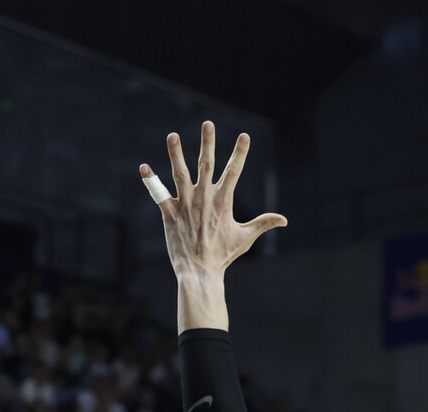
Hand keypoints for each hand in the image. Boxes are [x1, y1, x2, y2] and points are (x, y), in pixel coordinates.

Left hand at [145, 121, 285, 283]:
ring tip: (173, 135)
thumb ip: (263, 223)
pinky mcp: (170, 214)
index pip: (234, 170)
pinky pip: (158, 194)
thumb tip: (284, 220)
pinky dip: (151, 180)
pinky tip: (143, 167)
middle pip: (206, 164)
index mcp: (223, 201)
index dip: (240, 153)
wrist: (199, 272)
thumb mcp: (245, 237)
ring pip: (179, 173)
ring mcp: (185, 204)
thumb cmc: (223, 256)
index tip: (244, 136)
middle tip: (208, 123)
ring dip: (176, 154)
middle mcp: (204, 198)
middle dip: (208, 143)